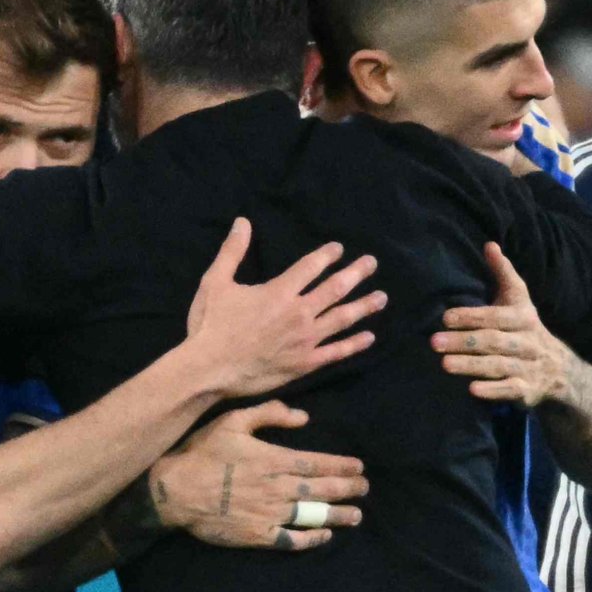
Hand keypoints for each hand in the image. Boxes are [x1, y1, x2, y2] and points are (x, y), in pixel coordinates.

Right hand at [150, 399, 366, 549]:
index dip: (342, 466)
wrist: (174, 490)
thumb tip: (304, 417)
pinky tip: (325, 536)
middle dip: (348, 489)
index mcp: (273, 460)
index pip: (317, 463)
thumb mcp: (233, 421)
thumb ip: (269, 413)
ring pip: (312, 515)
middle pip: (322, 490)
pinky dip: (310, 539)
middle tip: (365, 489)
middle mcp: (277, 488)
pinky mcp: (258, 534)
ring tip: (356, 515)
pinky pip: (291, 540)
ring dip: (338, 515)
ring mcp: (269, 513)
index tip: (359, 467)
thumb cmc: (203, 452)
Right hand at [183, 215, 383, 393]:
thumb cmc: (211, 325)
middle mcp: (299, 313)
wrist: (210, 370)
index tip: (339, 249)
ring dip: (364, 307)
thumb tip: (243, 222)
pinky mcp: (305, 364)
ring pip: (342, 319)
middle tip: (372, 263)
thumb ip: (232, 252)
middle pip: (335, 289)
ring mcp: (305, 340)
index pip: (310, 267)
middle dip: (356, 274)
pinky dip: (355, 344)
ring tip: (382, 298)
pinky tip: (370, 337)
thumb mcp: (215, 282)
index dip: (327, 255)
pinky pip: (336, 352)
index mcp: (279, 292)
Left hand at [434, 244, 578, 408]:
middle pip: (494, 341)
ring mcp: (529, 367)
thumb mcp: (519, 300)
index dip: (471, 316)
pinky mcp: (528, 390)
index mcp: (523, 318)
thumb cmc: (527, 329)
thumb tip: (489, 244)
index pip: (495, 316)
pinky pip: (511, 390)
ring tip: (445, 364)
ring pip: (499, 366)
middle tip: (434, 342)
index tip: (445, 318)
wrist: (562, 370)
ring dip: (471, 365)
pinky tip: (472, 389)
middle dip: (464, 341)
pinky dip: (493, 390)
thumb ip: (504, 273)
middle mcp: (528, 342)